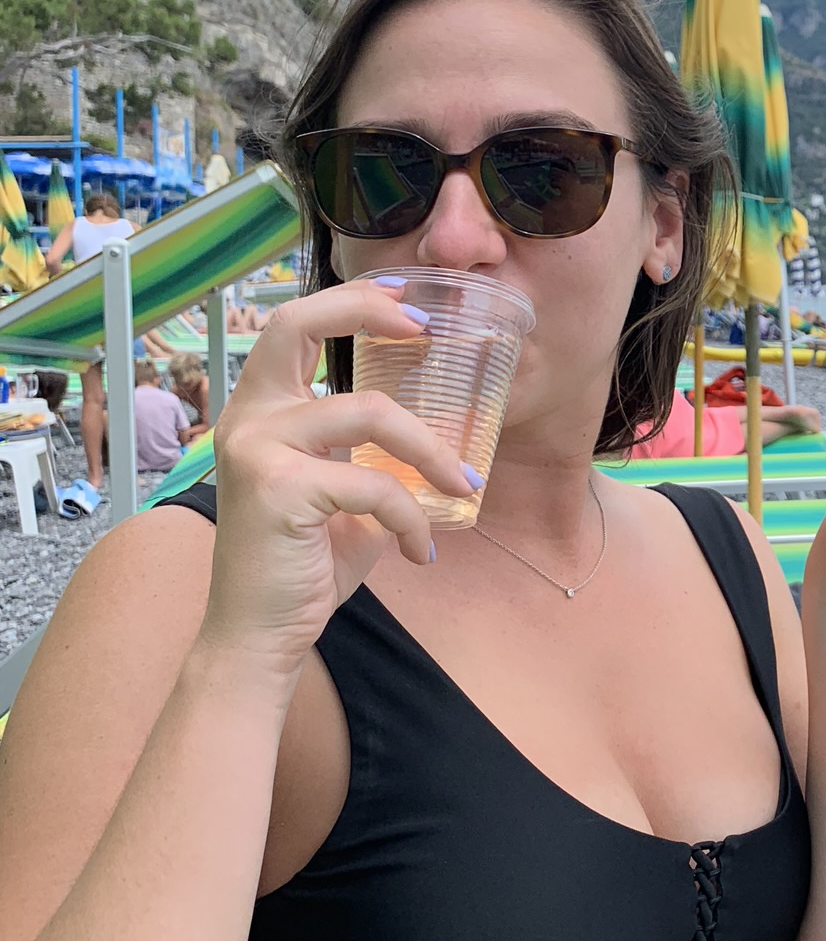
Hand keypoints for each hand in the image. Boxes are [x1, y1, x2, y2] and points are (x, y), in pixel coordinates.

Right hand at [196, 281, 478, 694]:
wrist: (259, 636)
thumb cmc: (303, 567)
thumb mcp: (343, 497)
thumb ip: (371, 458)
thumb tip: (440, 439)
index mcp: (261, 412)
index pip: (293, 325)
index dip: (352, 303)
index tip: (410, 309)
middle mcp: (248, 419)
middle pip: (295, 324)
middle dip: (367, 311)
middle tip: (429, 330)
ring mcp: (256, 450)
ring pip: (368, 412)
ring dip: (430, 451)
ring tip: (462, 487)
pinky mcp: (278, 490)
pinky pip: (373, 485)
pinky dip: (410, 517)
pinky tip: (418, 551)